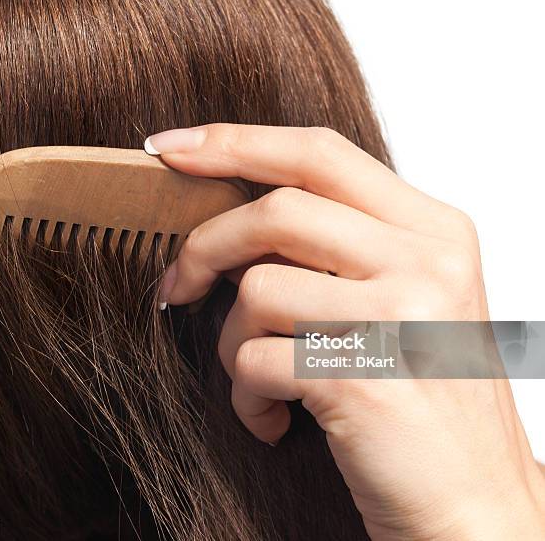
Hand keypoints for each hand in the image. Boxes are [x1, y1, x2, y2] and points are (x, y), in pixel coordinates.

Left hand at [145, 124, 544, 539]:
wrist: (474, 503)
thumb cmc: (424, 399)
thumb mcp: (402, 299)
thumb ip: (336, 247)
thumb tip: (235, 221)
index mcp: (432, 229)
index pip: (319, 154)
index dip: (236, 143)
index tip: (172, 149)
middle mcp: (424, 260)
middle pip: (276, 211)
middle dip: (205, 246)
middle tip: (178, 286)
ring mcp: (400, 317)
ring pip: (256, 291)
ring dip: (234, 343)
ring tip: (259, 380)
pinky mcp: (363, 379)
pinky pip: (256, 361)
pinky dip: (245, 396)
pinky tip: (272, 419)